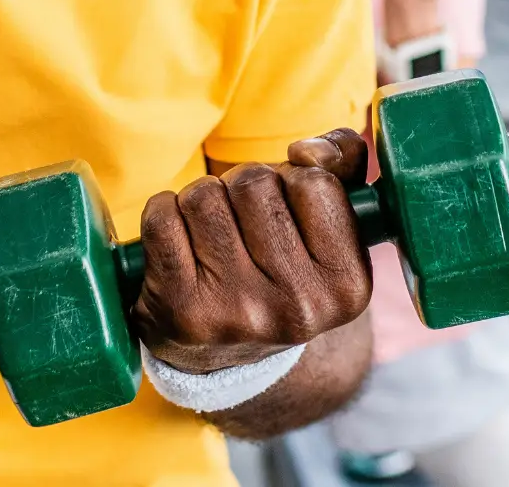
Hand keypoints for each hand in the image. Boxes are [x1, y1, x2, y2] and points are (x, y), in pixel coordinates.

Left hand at [132, 130, 373, 375]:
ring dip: (203, 200)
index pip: (314, 182)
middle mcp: (297, 307)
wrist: (228, 358)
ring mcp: (236, 312)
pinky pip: (161, 217)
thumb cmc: (282, 268)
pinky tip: (179, 242)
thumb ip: (344, 164)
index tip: (288, 208)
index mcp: (347, 285)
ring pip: (204, 196)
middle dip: (242, 187)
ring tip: (213, 235)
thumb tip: (309, 150)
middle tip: (244, 224)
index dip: (293, 180)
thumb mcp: (331, 225)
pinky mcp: (181, 311)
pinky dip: (164, 213)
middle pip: (254, 183)